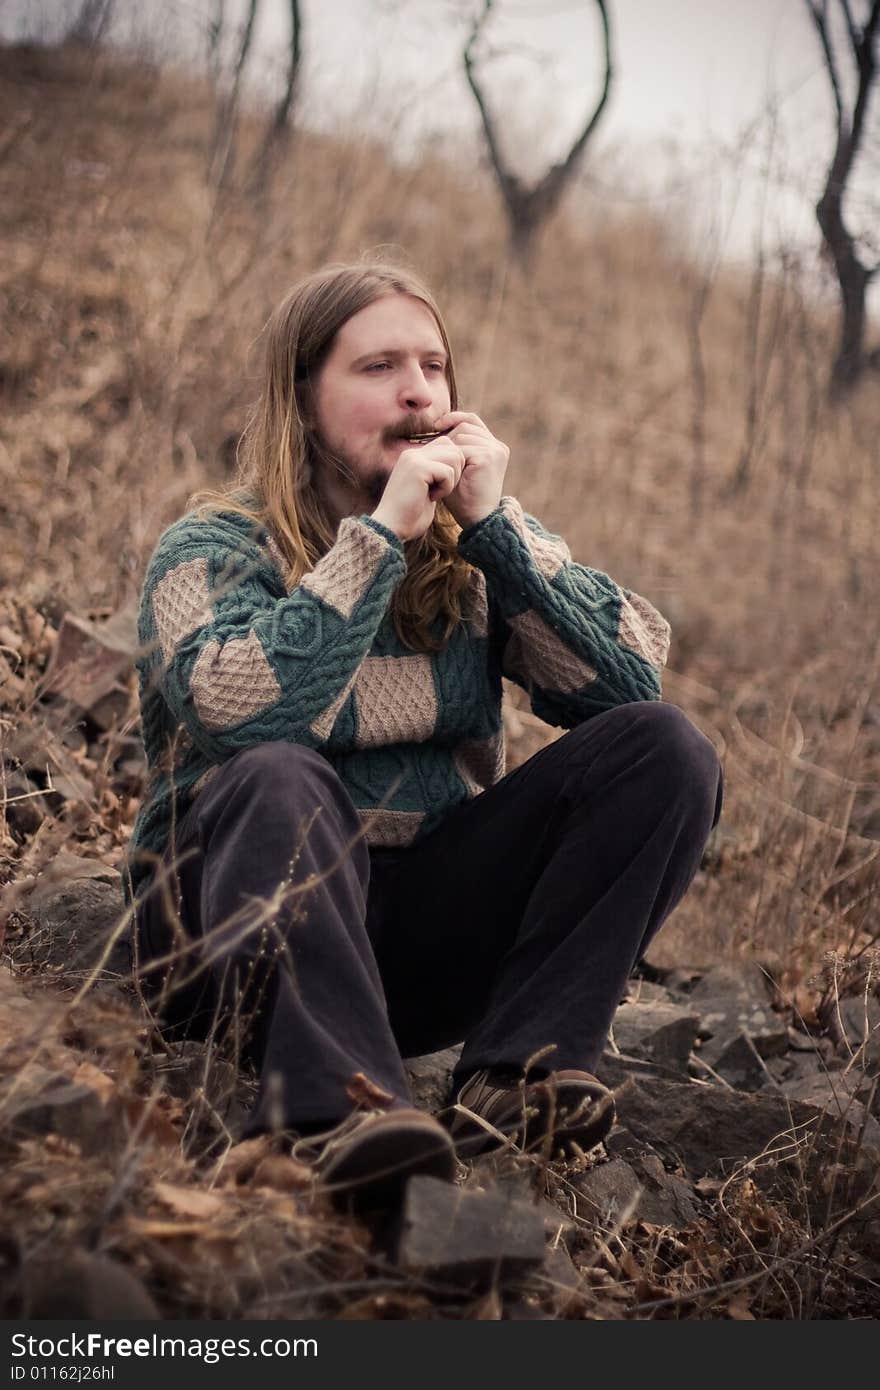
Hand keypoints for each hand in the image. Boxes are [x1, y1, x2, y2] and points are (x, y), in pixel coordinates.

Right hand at [371, 437, 465, 541]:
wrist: (391, 528)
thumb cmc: (409, 516)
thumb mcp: (426, 490)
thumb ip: (437, 475)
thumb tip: (456, 465)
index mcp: (414, 457)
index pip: (446, 445)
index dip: (453, 466)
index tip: (443, 486)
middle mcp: (412, 453)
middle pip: (452, 447)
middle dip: (456, 470)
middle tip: (443, 489)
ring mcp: (414, 459)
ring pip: (454, 457)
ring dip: (451, 480)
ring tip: (437, 493)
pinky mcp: (417, 468)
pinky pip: (448, 472)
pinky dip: (446, 488)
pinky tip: (432, 498)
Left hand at [432, 411, 508, 529]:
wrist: (476, 519)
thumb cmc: (463, 498)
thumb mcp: (457, 468)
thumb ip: (452, 448)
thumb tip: (435, 427)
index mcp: (493, 447)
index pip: (471, 421)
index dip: (453, 419)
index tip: (435, 426)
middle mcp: (497, 446)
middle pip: (465, 426)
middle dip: (448, 438)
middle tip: (436, 456)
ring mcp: (495, 450)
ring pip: (461, 436)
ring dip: (449, 451)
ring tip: (445, 469)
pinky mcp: (488, 456)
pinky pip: (462, 448)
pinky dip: (452, 460)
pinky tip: (449, 474)